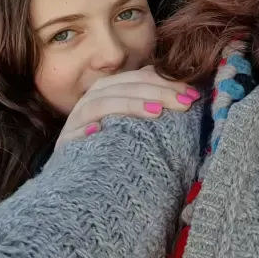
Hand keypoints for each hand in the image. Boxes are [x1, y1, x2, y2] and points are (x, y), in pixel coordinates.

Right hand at [55, 66, 200, 150]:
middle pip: (125, 86)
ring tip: (156, 112)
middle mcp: (92, 98)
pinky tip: (101, 130)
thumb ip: (153, 101)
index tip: (193, 95)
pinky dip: (88, 128)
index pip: (140, 77)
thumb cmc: (115, 145)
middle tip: (184, 103)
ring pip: (102, 103)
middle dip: (158, 91)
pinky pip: (75, 131)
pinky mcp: (66, 141)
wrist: (83, 180)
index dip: (167, 82)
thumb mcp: (137, 121)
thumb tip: (185, 92)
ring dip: (129, 104)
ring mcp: (77, 119)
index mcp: (111, 88)